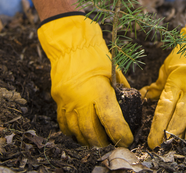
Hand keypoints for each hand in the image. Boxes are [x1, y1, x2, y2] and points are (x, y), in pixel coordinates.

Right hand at [38, 13, 133, 146]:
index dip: (121, 134)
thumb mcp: (114, 71)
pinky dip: (73, 132)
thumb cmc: (95, 55)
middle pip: (91, 133)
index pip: (111, 121)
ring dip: (88, 140)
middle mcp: (80, 100)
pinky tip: (81, 132)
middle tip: (112, 142)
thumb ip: (120, 90)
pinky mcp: (57, 101)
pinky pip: (64, 124)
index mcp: (98, 91)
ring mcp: (66, 102)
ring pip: (76, 132)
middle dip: (103, 142)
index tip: (128, 139)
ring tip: (98, 140)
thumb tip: (128, 104)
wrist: (70, 43)